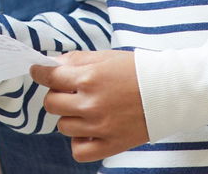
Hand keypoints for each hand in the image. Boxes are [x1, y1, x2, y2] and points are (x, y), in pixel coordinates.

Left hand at [32, 50, 147, 162]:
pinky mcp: (111, 144)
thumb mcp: (106, 57)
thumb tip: (53, 64)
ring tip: (86, 110)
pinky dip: (79, 142)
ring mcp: (100, 126)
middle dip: (57, 95)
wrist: (170, 91)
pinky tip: (89, 130)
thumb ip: (77, 60)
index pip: (50, 77)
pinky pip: (78, 151)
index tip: (37, 71)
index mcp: (89, 78)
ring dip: (70, 117)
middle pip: (51, 104)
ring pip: (63, 126)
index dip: (39, 72)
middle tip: (70, 92)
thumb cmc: (139, 71)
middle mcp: (91, 103)